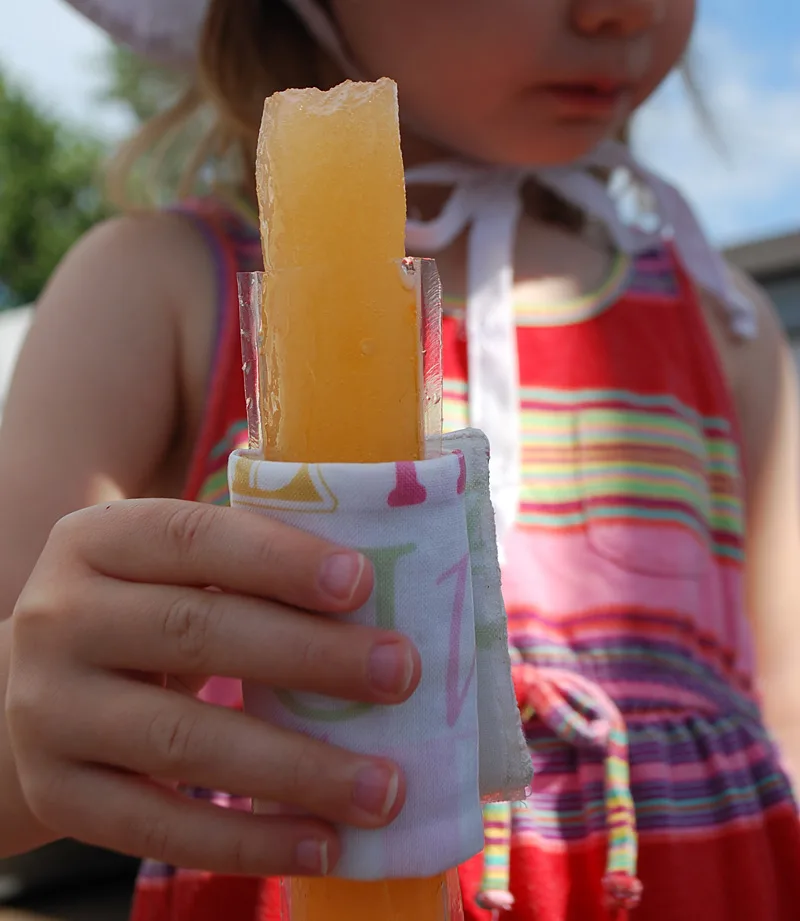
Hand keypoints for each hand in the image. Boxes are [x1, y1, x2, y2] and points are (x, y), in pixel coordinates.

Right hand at [6, 499, 419, 876]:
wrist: (35, 693)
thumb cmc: (140, 614)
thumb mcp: (168, 572)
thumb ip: (246, 572)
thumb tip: (376, 600)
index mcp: (98, 540)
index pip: (192, 537)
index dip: (278, 559)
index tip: (362, 582)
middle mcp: (60, 617)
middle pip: (195, 630)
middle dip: (310, 655)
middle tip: (400, 675)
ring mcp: (48, 710)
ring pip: (181, 741)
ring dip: (296, 768)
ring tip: (384, 787)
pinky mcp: (57, 793)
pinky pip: (155, 828)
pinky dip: (246, 841)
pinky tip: (321, 844)